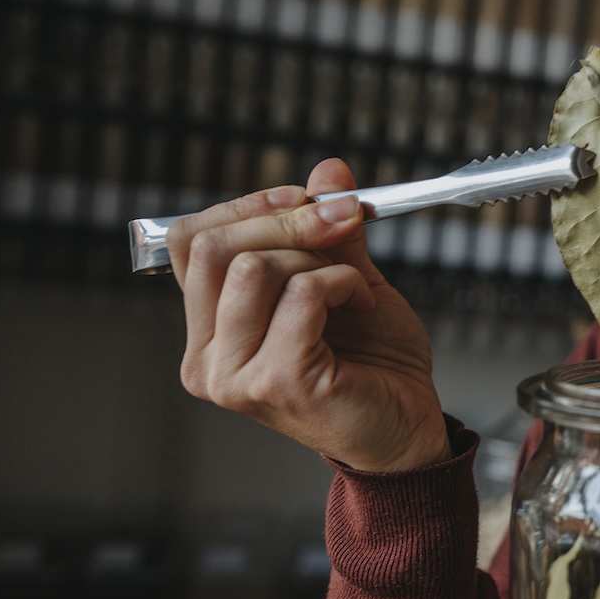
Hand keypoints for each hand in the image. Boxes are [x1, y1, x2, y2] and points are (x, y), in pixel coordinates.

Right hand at [167, 158, 452, 471]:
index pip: (190, 244)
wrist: (408, 428)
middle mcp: (206, 360)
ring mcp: (235, 376)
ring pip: (254, 268)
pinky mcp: (277, 382)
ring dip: (317, 257)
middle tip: (340, 220)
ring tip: (351, 284)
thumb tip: (328, 170)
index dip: (246, 207)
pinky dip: (340, 283)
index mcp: (207, 333)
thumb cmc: (373, 364)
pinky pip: (301, 295)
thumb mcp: (345, 279)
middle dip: (284, 220)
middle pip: (214, 249)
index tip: (303, 197)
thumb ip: (328, 229)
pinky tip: (359, 302)